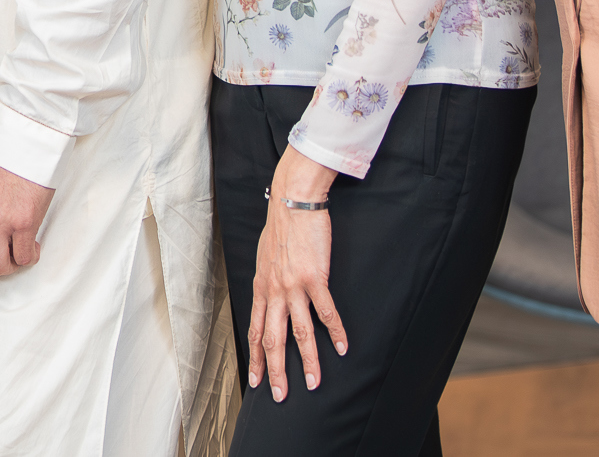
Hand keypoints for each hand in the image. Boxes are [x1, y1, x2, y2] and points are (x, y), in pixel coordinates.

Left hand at [250, 145, 346, 398]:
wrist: (292, 203)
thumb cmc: (279, 228)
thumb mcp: (264, 258)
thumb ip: (266, 281)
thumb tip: (268, 295)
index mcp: (261, 287)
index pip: (255, 330)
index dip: (256, 357)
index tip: (256, 380)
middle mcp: (274, 291)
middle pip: (272, 339)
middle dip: (275, 370)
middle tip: (279, 395)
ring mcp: (294, 286)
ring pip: (300, 333)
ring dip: (307, 361)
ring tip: (313, 383)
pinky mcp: (315, 278)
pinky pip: (326, 312)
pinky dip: (335, 332)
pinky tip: (343, 348)